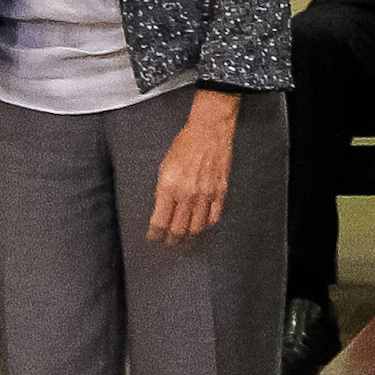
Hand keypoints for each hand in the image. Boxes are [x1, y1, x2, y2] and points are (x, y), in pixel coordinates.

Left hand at [147, 89, 238, 244]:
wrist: (209, 131)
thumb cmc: (185, 144)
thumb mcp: (164, 166)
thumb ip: (163, 190)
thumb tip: (162, 210)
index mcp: (169, 186)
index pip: (160, 221)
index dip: (156, 234)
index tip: (154, 238)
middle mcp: (187, 194)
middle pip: (178, 229)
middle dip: (171, 239)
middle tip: (168, 243)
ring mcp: (206, 194)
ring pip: (196, 227)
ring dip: (188, 235)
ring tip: (184, 238)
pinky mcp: (220, 192)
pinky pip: (213, 217)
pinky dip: (206, 224)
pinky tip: (201, 225)